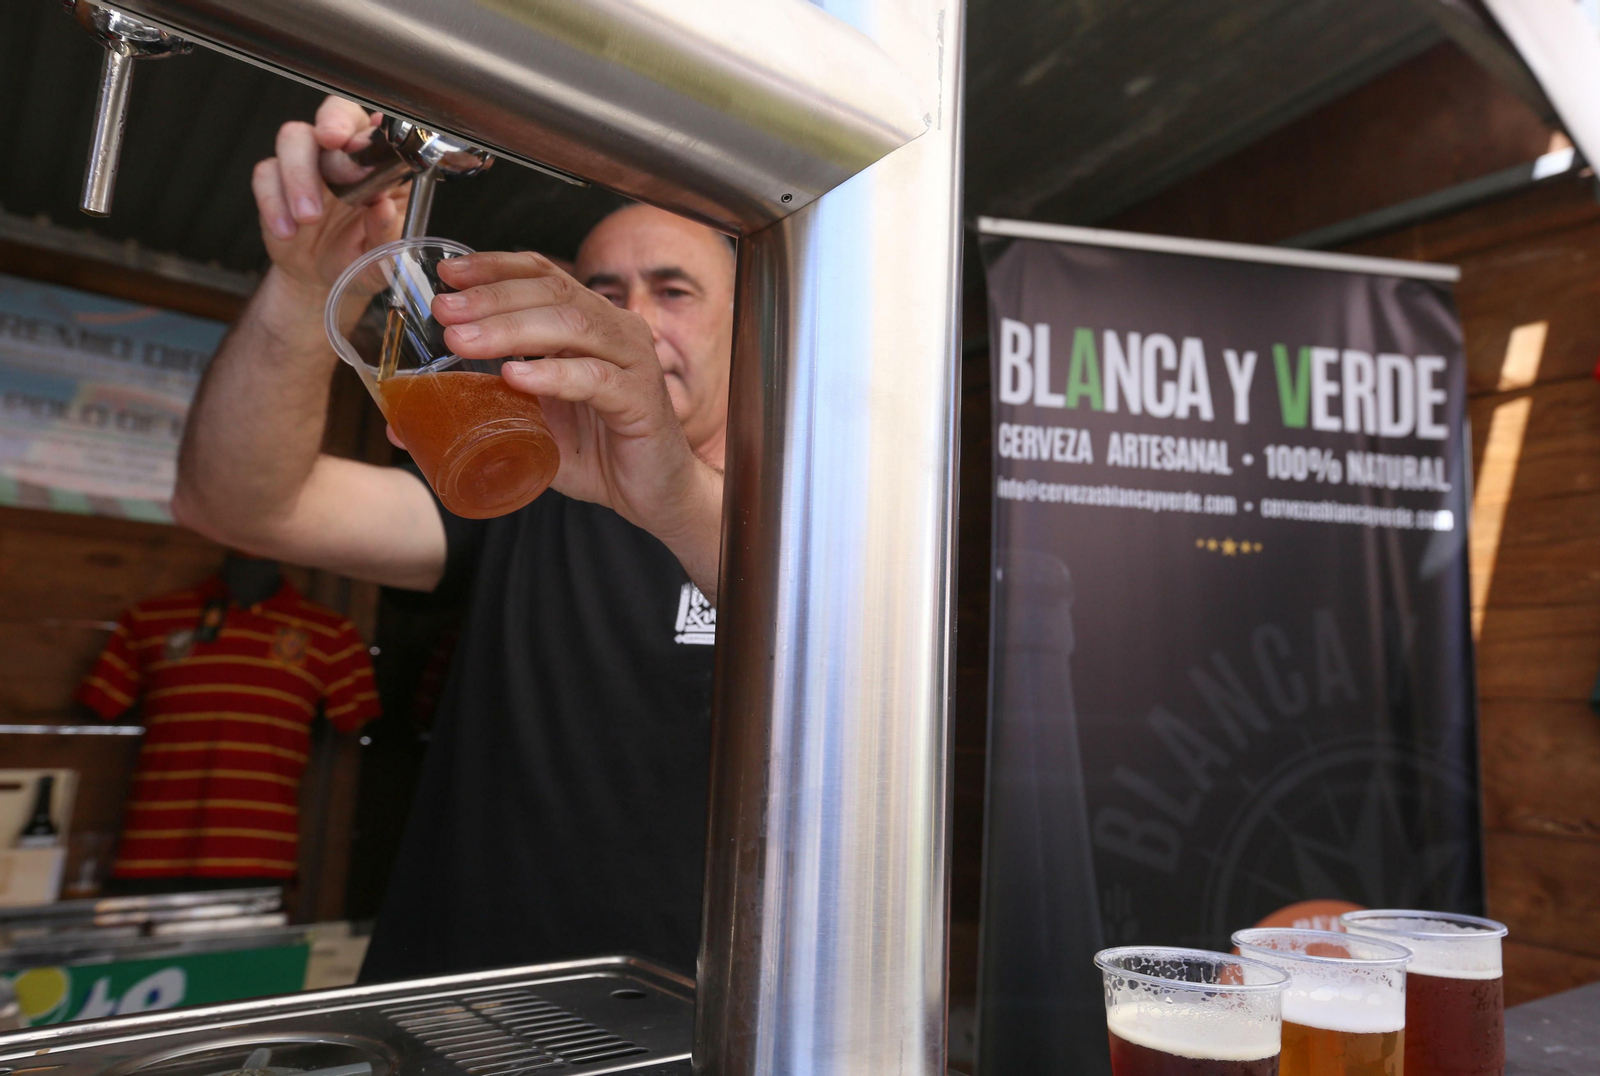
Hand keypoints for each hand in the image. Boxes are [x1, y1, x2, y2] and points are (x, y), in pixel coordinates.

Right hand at [251, 96, 408, 296]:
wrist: (322, 279)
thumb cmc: (359, 257)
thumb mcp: (381, 255)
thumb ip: (386, 232)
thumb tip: (383, 208)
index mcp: (378, 164)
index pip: (377, 129)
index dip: (371, 129)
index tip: (365, 142)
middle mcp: (342, 154)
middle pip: (334, 112)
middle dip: (332, 123)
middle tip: (333, 144)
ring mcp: (307, 163)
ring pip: (294, 137)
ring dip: (300, 173)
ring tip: (309, 217)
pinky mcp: (275, 181)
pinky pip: (266, 175)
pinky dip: (273, 202)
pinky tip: (287, 230)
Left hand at [428, 252, 720, 546]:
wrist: (654, 495)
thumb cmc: (596, 452)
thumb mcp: (533, 421)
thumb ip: (487, 406)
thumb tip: (407, 414)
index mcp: (591, 323)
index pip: (544, 275)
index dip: (496, 267)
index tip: (448, 274)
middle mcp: (616, 330)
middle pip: (552, 293)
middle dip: (491, 298)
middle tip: (443, 311)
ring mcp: (634, 361)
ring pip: (571, 327)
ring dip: (511, 329)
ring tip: (462, 341)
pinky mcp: (642, 400)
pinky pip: (596, 377)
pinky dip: (553, 374)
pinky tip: (516, 376)